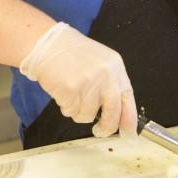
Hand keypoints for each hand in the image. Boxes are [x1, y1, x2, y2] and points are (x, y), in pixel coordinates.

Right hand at [20, 22, 137, 137]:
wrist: (48, 43)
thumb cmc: (71, 54)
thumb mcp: (100, 62)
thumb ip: (110, 84)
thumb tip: (117, 114)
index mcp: (115, 67)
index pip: (128, 99)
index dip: (129, 120)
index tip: (128, 134)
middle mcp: (106, 74)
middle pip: (112, 112)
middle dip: (106, 127)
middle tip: (99, 131)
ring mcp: (89, 82)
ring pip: (88, 115)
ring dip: (78, 111)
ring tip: (72, 94)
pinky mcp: (71, 89)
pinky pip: (71, 112)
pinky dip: (65, 107)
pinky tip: (63, 91)